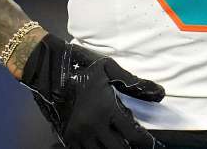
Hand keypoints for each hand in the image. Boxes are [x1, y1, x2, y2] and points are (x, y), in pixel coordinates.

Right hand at [21, 34, 165, 148]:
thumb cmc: (79, 65)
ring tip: (121, 146)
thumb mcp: (109, 68)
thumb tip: (161, 93)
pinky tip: (101, 146)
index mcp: (106, 109)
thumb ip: (135, 83)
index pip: (133, 135)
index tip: (152, 144)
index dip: (146, 143)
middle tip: (138, 148)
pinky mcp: (67, 137)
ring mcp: (78, 134)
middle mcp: (93, 126)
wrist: (45, 68)